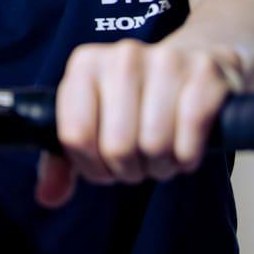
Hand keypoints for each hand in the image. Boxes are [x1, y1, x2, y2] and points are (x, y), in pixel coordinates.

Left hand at [35, 37, 244, 208]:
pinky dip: (187, 158)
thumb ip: (63, 161)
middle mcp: (123, 57)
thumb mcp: (94, 121)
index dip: (93, 166)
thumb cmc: (138, 99)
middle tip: (139, 159)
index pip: (76, 136)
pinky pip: (189, 140)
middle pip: (117, 147)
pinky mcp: (204, 75)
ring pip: (154, 146)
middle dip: (130, 169)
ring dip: (161, 165)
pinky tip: (185, 146)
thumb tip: (48, 196)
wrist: (196, 60)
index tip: (105, 164)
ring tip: (163, 152)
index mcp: (86, 64)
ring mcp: (166, 61)